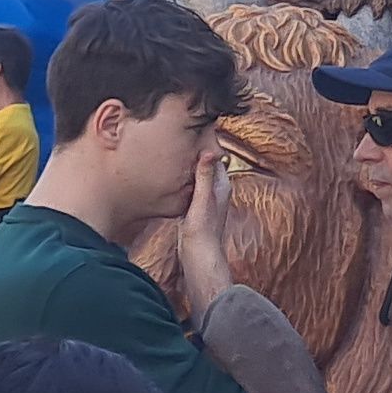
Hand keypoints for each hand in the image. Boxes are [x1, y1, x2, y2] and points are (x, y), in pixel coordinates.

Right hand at [175, 152, 238, 307]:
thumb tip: (209, 151)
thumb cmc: (203, 230)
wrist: (198, 255)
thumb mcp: (202, 199)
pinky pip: (188, 190)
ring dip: (186, 171)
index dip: (204, 148)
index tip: (191, 137)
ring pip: (195, 179)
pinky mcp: (194, 209)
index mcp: (221, 186)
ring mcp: (205, 200)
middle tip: (177, 145)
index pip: (215, 159)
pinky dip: (181, 184)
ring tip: (171, 159)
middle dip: (193, 158)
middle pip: (204, 167)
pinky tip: (169, 182)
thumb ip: (204, 176)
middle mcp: (216, 191)